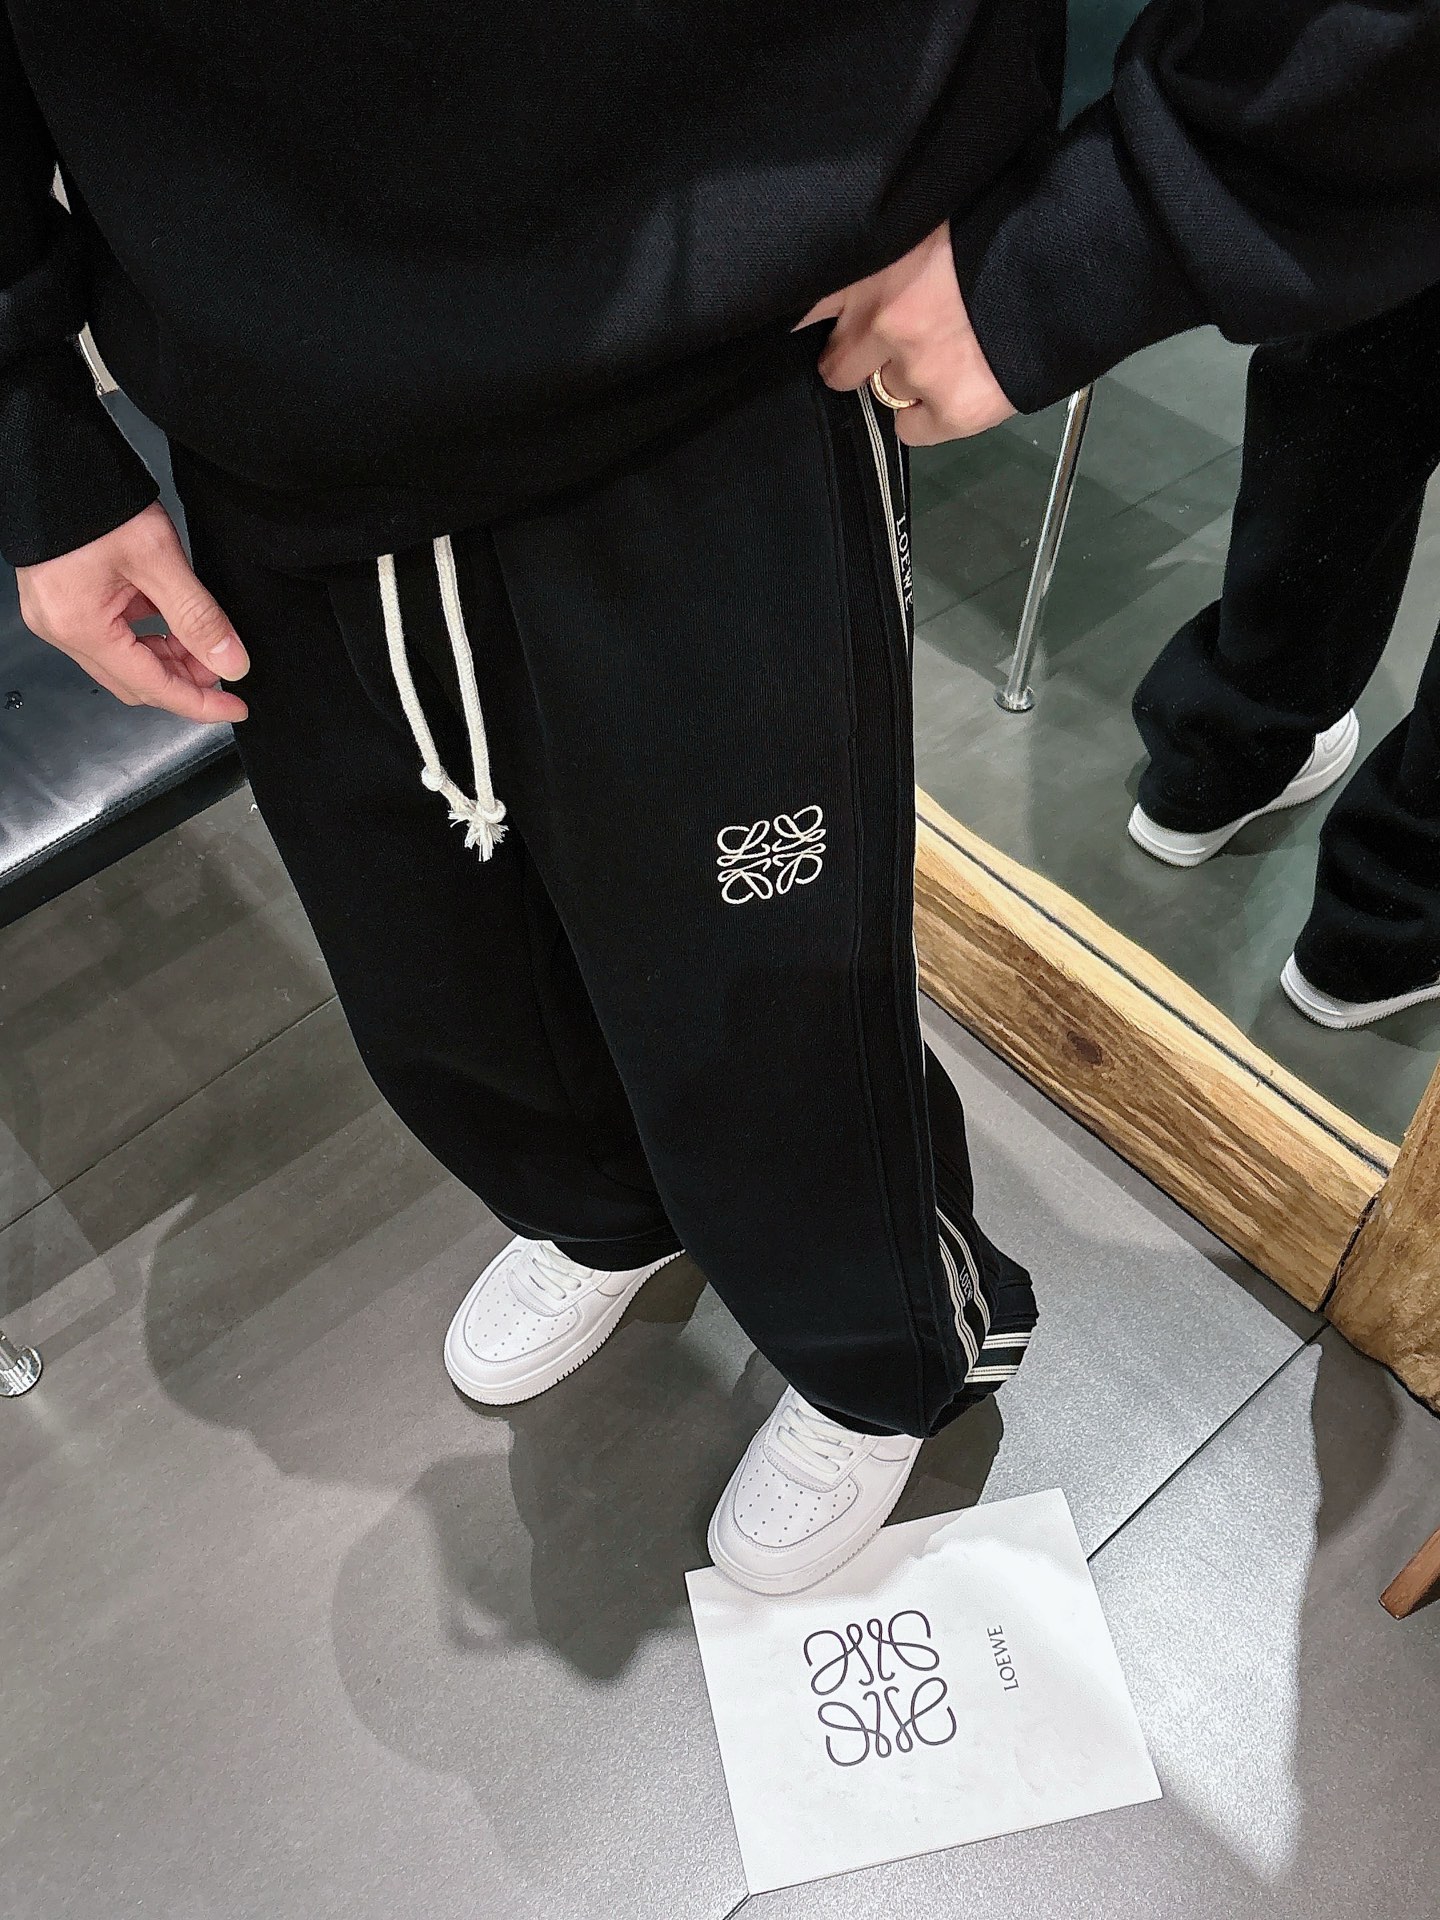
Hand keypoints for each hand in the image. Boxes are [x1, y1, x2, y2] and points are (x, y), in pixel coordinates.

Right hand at [16, 502, 248, 721]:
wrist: (53, 453)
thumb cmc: (95, 497)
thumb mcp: (158, 558)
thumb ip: (198, 616)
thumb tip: (230, 662)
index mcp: (80, 626)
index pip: (151, 686)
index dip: (198, 703)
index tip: (235, 708)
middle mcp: (61, 628)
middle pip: (134, 681)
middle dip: (183, 681)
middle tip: (224, 669)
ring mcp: (56, 615)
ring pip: (123, 659)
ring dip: (166, 658)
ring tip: (204, 643)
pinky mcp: (62, 598)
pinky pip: (110, 634)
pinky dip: (145, 635)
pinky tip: (172, 621)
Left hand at [799, 222, 1015, 444]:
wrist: (1078, 257)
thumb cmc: (1012, 220)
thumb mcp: (933, 215)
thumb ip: (892, 247)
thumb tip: (863, 277)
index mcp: (874, 265)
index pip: (808, 306)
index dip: (815, 320)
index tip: (819, 327)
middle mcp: (882, 321)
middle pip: (837, 364)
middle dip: (858, 356)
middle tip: (891, 343)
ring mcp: (915, 369)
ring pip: (883, 391)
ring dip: (905, 379)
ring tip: (945, 353)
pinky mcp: (952, 409)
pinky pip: (912, 429)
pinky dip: (927, 415)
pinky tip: (952, 389)